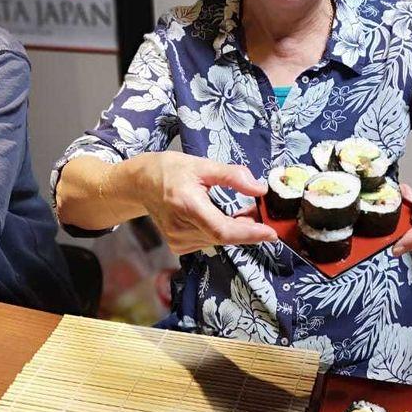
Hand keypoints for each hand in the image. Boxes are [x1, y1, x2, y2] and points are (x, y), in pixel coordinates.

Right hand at [134, 153, 276, 254]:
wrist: (141, 183)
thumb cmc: (170, 170)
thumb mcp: (202, 165)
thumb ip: (232, 176)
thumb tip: (260, 189)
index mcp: (187, 205)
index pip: (222, 230)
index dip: (249, 234)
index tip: (271, 233)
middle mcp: (180, 228)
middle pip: (224, 236)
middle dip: (247, 227)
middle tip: (260, 212)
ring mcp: (177, 240)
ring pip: (218, 240)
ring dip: (235, 229)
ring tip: (241, 211)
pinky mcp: (178, 245)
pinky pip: (209, 241)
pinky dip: (220, 231)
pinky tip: (220, 217)